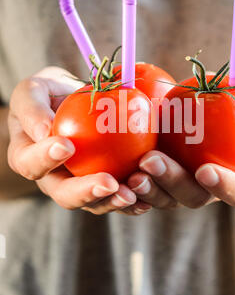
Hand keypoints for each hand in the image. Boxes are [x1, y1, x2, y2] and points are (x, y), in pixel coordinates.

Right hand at [7, 66, 144, 215]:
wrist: (74, 101)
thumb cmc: (49, 93)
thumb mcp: (33, 90)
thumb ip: (32, 108)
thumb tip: (44, 132)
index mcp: (28, 158)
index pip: (31, 164)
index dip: (45, 159)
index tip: (67, 145)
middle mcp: (52, 178)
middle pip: (64, 195)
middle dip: (87, 192)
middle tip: (109, 183)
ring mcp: (78, 186)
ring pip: (93, 204)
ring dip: (112, 202)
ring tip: (132, 194)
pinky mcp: (103, 187)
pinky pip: (116, 197)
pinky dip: (132, 201)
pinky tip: (147, 199)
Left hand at [127, 88, 234, 212]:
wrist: (196, 112)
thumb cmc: (226, 106)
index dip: (225, 187)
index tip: (205, 169)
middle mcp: (206, 191)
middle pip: (192, 198)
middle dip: (172, 183)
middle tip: (152, 161)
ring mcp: (177, 190)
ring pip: (163, 200)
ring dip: (147, 189)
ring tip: (131, 172)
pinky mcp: (153, 184)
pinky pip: (141, 195)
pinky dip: (128, 191)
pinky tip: (115, 176)